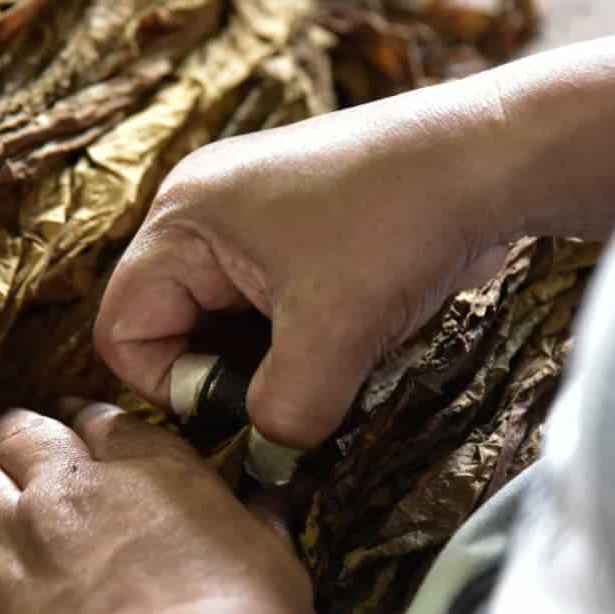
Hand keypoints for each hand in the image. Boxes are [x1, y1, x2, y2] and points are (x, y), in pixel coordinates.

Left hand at [0, 401, 318, 613]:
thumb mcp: (273, 557)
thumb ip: (257, 524)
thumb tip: (271, 505)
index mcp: (148, 466)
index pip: (99, 422)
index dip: (87, 427)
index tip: (83, 437)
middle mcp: (75, 490)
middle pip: (20, 436)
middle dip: (18, 442)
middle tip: (20, 457)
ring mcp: (23, 542)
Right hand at [95, 77, 513, 448]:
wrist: (490, 157)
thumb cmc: (399, 225)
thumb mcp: (333, 335)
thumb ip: (284, 413)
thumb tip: (272, 456)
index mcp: (182, 220)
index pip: (123, 331)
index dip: (172, 385)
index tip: (241, 404)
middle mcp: (201, 210)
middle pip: (171, 326)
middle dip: (224, 372)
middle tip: (290, 387)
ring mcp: (248, 214)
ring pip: (223, 320)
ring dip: (265, 357)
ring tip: (326, 359)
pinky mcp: (292, 226)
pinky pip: (263, 301)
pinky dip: (294, 334)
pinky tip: (344, 335)